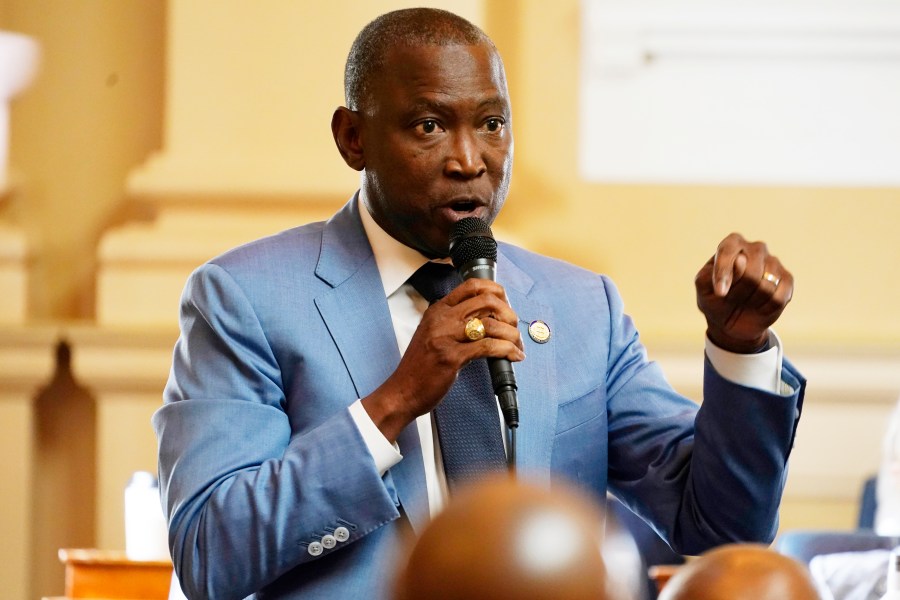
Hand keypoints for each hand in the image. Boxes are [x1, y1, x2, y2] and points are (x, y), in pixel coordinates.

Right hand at [363, 279, 524, 441]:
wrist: (402, 391)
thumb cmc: (420, 367)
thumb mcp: (434, 334)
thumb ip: (455, 322)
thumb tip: (489, 318)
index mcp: (438, 310)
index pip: (471, 286)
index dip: (496, 290)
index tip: (506, 303)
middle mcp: (441, 318)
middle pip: (486, 301)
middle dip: (509, 313)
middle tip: (515, 327)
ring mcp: (445, 337)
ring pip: (490, 323)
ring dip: (511, 334)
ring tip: (517, 345)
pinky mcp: (451, 357)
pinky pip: (487, 347)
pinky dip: (506, 350)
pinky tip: (513, 356)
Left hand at [695, 233, 793, 353]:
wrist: (730, 321)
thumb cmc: (714, 299)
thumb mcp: (704, 288)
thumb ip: (716, 273)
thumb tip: (741, 261)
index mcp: (732, 244)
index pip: (729, 251)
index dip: (724, 273)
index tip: (719, 294)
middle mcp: (756, 248)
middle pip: (751, 273)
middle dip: (738, 292)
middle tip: (730, 298)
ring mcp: (773, 262)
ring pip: (766, 286)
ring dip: (751, 301)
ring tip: (744, 301)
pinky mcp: (787, 280)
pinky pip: (778, 298)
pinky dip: (765, 308)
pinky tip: (758, 306)